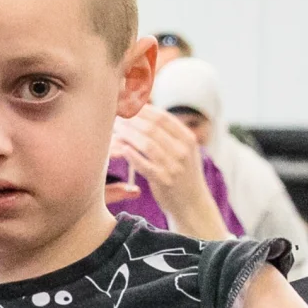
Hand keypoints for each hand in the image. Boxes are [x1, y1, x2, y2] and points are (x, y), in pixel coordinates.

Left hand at [114, 107, 228, 238]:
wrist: (192, 205)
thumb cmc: (182, 175)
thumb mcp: (183, 151)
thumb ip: (168, 134)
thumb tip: (143, 113)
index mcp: (187, 139)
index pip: (162, 117)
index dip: (142, 108)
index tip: (126, 103)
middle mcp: (183, 151)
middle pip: (152, 128)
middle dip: (131, 119)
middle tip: (115, 114)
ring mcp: (174, 166)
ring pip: (146, 144)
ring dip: (127, 134)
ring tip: (114, 129)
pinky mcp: (164, 181)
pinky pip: (144, 165)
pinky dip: (131, 155)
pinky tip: (121, 148)